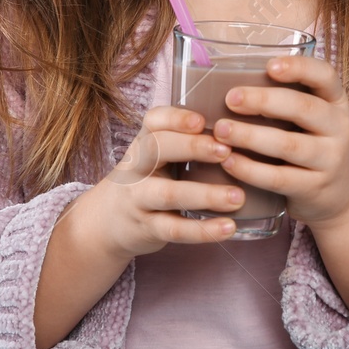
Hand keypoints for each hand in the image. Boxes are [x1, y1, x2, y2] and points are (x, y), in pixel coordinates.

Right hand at [79, 105, 248, 259]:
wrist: (107, 222)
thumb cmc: (147, 180)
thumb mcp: (156, 157)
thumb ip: (186, 142)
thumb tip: (241, 129)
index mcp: (143, 143)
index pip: (152, 122)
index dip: (176, 118)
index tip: (202, 120)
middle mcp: (136, 167)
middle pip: (156, 149)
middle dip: (191, 147)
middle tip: (227, 150)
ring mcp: (139, 199)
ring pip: (168, 194)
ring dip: (205, 195)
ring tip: (238, 197)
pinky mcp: (147, 228)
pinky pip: (174, 229)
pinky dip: (203, 230)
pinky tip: (229, 227)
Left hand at [211, 55, 348, 229]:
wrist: (343, 196)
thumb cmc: (315, 145)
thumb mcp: (315, 120)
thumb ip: (288, 101)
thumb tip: (233, 80)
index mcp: (336, 102)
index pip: (325, 76)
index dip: (299, 68)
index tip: (270, 66)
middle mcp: (339, 128)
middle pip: (304, 108)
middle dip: (264, 101)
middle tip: (231, 98)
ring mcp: (330, 160)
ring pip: (289, 145)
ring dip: (251, 136)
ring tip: (221, 131)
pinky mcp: (314, 188)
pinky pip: (279, 178)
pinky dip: (250, 169)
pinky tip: (228, 161)